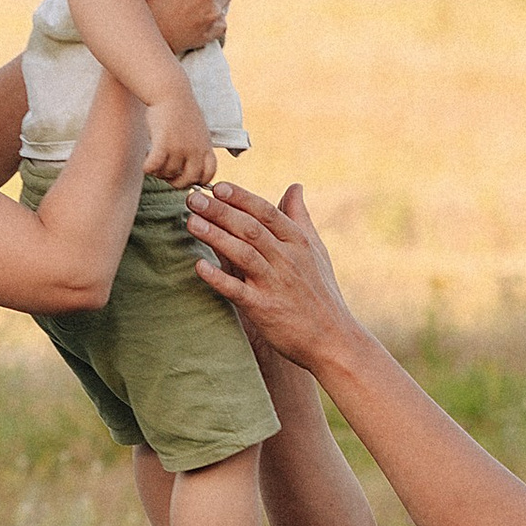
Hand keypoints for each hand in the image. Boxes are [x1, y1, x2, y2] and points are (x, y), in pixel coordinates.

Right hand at [142, 95, 217, 187]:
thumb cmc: (181, 110)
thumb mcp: (198, 131)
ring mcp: (180, 148)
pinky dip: (148, 168)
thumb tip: (193, 170)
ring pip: (168, 173)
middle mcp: (195, 150)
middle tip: (166, 174)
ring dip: (159, 171)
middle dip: (176, 182)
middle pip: (188, 180)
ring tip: (154, 160)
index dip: (198, 180)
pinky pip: (154, 167)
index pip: (209, 174)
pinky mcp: (163, 143)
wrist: (170, 92)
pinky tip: (146, 163)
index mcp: (206, 146)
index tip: (187, 176)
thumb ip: (198, 149)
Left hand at [186, 179, 357, 368]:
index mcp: (298, 242)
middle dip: (220, 211)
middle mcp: (287, 259)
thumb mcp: (316, 250)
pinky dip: (219, 278)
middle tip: (193, 198)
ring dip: (216, 237)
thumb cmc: (322, 293)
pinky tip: (199, 266)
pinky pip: (238, 291)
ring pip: (243, 254)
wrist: (333, 339)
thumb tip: (294, 186)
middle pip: (250, 229)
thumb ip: (300, 217)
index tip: (219, 187)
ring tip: (192, 222)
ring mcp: (275, 284)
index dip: (241, 198)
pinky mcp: (265, 309)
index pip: (266, 212)